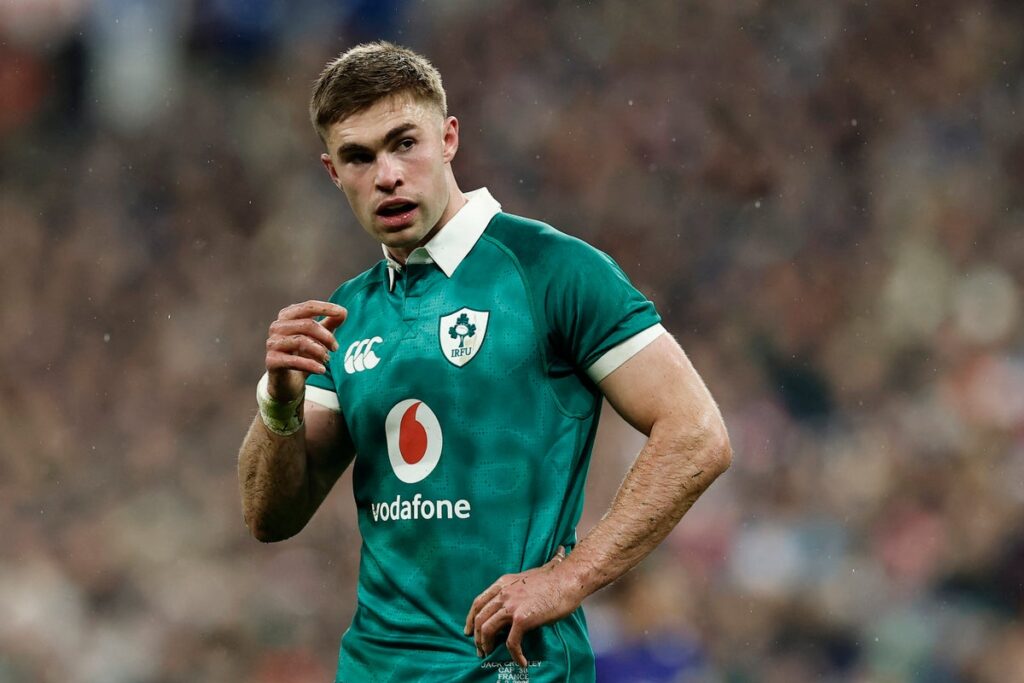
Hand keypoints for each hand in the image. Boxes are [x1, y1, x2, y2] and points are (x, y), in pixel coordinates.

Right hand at [265, 300, 345, 401]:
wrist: (288, 381)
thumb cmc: (303, 354)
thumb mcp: (319, 337)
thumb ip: (330, 323)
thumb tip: (343, 312)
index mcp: (287, 316)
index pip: (308, 306)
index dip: (326, 308)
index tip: (343, 313)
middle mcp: (277, 326)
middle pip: (307, 324)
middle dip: (326, 336)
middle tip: (336, 348)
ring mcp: (272, 343)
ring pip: (301, 341)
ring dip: (319, 351)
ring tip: (327, 360)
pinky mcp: (271, 360)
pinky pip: (294, 360)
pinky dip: (311, 365)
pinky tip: (321, 370)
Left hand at [464, 546, 579, 666]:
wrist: (569, 579)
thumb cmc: (557, 578)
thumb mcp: (535, 573)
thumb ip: (527, 580)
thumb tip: (550, 561)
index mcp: (503, 583)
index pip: (478, 602)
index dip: (471, 618)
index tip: (469, 631)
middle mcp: (503, 593)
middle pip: (479, 617)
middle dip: (477, 637)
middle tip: (480, 650)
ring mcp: (511, 605)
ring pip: (487, 630)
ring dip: (487, 645)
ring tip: (492, 655)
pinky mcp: (522, 618)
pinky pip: (511, 642)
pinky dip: (514, 654)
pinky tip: (521, 661)